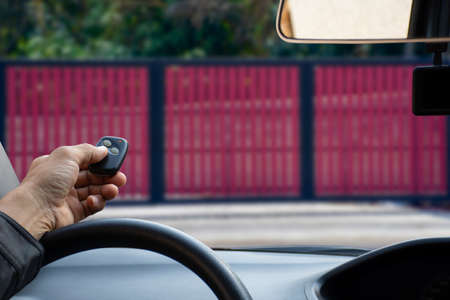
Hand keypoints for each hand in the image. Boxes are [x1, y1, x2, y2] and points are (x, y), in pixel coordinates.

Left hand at [0, 143, 126, 238]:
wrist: (36, 210)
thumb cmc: (45, 181)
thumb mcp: (67, 155)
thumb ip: (88, 150)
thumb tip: (103, 150)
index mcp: (59, 165)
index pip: (85, 160)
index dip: (100, 159)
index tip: (113, 159)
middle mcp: (64, 180)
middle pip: (94, 176)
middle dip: (109, 176)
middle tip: (120, 177)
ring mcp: (70, 197)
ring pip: (96, 191)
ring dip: (107, 189)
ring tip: (112, 189)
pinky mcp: (75, 212)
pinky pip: (93, 205)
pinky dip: (97, 202)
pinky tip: (93, 200)